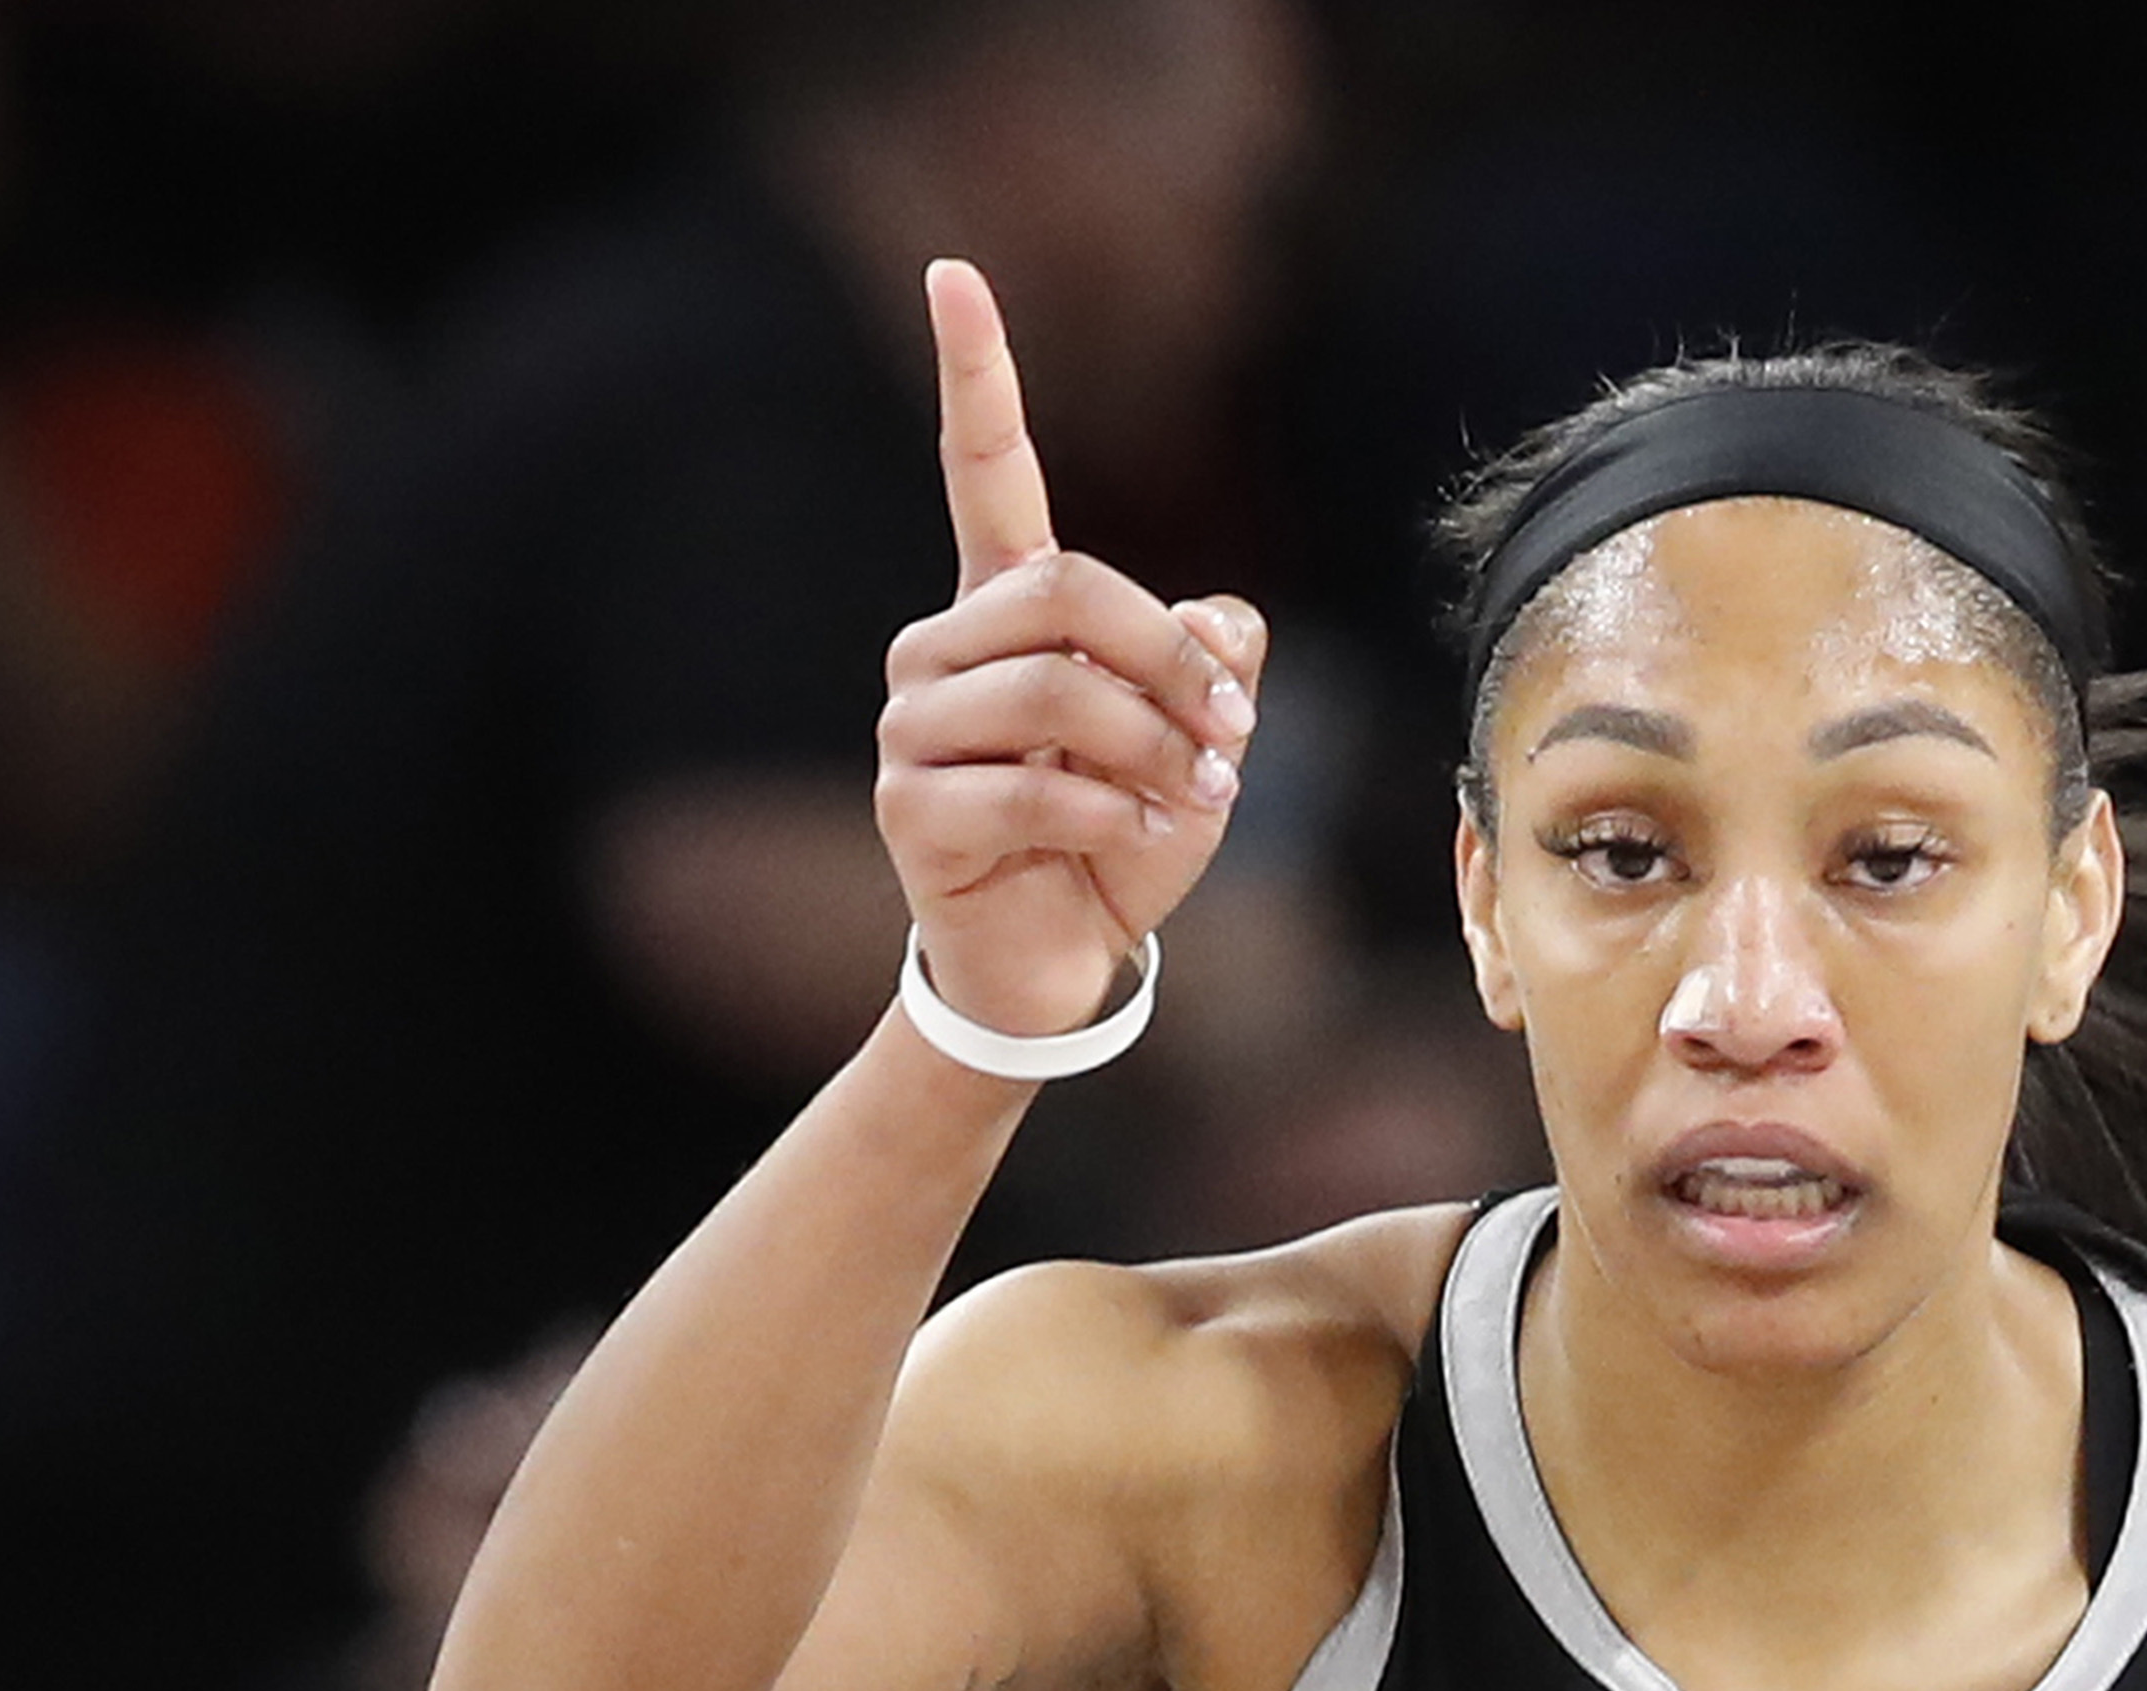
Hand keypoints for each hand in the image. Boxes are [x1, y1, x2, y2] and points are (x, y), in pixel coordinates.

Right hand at [875, 258, 1263, 1047]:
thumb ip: (1213, 659)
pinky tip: (1132, 835)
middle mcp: (946, 647)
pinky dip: (1111, 811)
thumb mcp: (1200, 739)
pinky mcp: (913, 805)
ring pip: (1055, 690)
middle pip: (1066, 591)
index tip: (952, 272)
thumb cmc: (1123, 834)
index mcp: (1008, 606)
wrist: (1062, 962)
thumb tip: (1220, 619)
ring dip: (1153, 747)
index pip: (986, 470)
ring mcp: (916, 725)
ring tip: (1194, 793)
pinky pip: (1029, 785)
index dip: (972, 372)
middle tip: (1233, 736)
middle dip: (1171, 660)